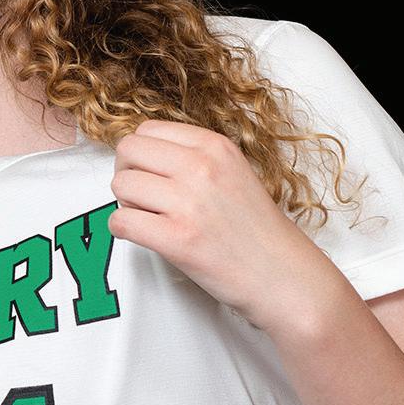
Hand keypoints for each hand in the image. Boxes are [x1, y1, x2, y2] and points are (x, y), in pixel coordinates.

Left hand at [107, 120, 340, 331]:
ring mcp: (188, 202)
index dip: (141, 154)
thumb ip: (193, 157)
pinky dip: (122, 230)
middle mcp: (201, 167)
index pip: (148, 129)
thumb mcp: (233, 172)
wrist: (283, 275)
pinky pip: (120, 222)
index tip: (150, 173)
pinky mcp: (177, 238)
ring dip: (127, 204)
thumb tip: (145, 155)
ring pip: (120, 185)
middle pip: (128, 150)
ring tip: (151, 218)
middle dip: (127, 173)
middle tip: (142, 195)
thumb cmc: (256, 231)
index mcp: (215, 147)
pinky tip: (146, 235)